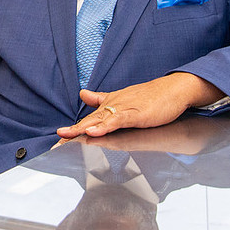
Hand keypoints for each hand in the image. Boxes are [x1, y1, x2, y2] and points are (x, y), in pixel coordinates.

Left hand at [55, 73, 223, 139]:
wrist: (173, 89)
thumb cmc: (151, 96)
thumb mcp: (123, 98)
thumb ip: (102, 98)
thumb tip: (83, 94)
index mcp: (110, 104)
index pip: (88, 118)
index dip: (74, 129)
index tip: (59, 138)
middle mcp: (113, 105)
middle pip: (88, 120)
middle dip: (72, 131)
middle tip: (56, 140)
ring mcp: (123, 109)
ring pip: (99, 120)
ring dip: (82, 128)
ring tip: (66, 135)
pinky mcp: (134, 114)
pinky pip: (116, 121)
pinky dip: (104, 126)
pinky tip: (93, 132)